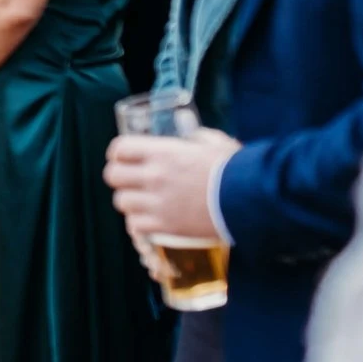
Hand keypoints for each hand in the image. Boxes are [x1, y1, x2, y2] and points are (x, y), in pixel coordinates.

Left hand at [104, 130, 239, 247]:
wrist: (250, 200)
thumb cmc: (236, 169)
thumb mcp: (216, 144)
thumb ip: (199, 137)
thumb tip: (192, 136)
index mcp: (162, 152)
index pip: (119, 148)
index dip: (119, 153)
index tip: (125, 157)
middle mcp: (154, 176)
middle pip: (112, 175)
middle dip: (120, 177)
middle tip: (131, 180)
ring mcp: (157, 203)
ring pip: (121, 201)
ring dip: (130, 200)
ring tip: (143, 201)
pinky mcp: (166, 226)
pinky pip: (135, 225)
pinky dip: (139, 223)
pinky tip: (150, 219)